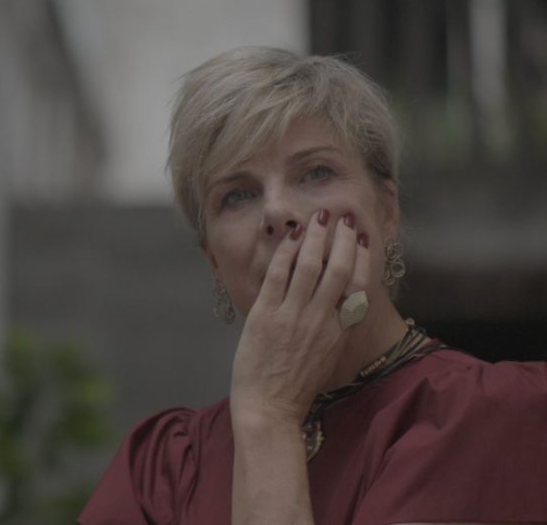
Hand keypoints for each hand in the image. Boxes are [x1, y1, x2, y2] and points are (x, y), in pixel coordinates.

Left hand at [229, 209, 369, 425]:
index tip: (361, 239)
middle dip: (341, 239)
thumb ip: (334, 331)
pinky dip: (286, 253)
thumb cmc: (296, 389)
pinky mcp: (266, 316)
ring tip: (319, 217)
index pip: (358, 287)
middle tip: (342, 217)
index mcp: (339, 333)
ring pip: (309, 266)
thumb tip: (340, 308)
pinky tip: (291, 236)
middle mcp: (321, 320)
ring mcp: (293, 316)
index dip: (361, 259)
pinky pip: (278, 276)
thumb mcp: (327, 359)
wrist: (270, 410)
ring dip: (315, 237)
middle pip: (337, 270)